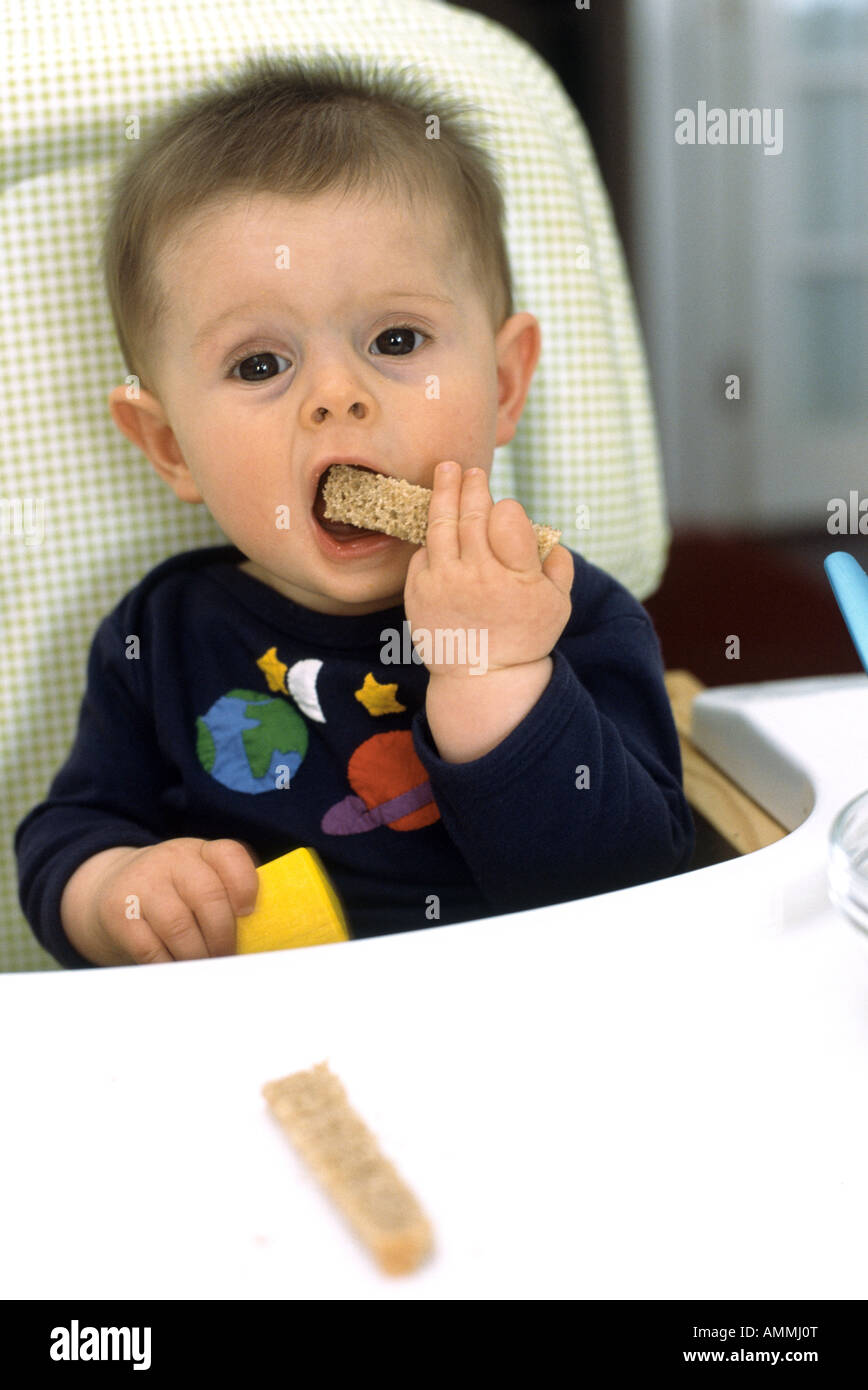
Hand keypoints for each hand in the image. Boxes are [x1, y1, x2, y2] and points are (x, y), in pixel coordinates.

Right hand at [88, 838, 260, 964]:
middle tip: (228, 957)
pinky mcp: (118, 912)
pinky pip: (150, 948)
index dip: (245, 885)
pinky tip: (178, 969)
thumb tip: (264, 936)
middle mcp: (171, 859)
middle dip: (223, 936)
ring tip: (206, 967)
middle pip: (207, 896)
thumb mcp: (199, 878)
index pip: (229, 855)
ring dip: (198, 955)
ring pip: (179, 926)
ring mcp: (142, 884)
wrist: (111, 886)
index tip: (249, 914)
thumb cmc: (174, 892)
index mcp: (200, 851)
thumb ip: (228, 896)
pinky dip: (169, 965)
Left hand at [403, 462, 572, 678]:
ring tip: (446, 471)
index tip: (506, 510)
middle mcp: (477, 576)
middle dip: (473, 486)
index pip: (508, 519)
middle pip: (473, 514)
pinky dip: (432, 537)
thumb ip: (558, 565)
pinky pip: (423, 552)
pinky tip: (439, 526)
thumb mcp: (559, 605)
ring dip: (444, 492)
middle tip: (472, 471)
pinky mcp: (418, 592)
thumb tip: (547, 533)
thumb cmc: (523, 636)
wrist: (480, 678)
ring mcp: (443, 583)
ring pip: (441, 524)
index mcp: (516, 578)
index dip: (507, 509)